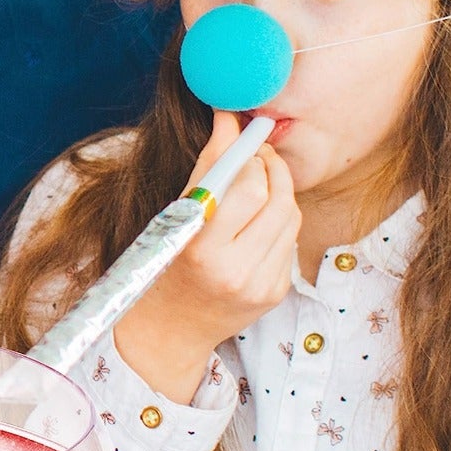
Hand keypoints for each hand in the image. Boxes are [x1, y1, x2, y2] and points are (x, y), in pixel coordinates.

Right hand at [113, 112, 298, 402]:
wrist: (168, 329)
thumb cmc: (161, 264)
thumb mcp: (172, 217)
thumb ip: (206, 170)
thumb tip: (228, 121)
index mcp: (201, 250)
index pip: (246, 189)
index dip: (250, 156)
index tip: (245, 134)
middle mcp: (235, 271)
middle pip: (274, 199)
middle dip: (269, 167)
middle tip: (255, 153)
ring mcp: (260, 286)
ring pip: (290, 216)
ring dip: (278, 190)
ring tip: (257, 182)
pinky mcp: (275, 293)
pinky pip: (289, 240)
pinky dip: (277, 221)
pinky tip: (256, 220)